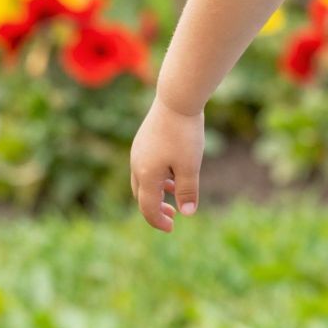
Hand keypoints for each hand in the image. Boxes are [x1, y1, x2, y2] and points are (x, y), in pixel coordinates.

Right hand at [130, 95, 203, 231]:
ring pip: (143, 180)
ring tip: (176, 193)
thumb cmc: (184, 134)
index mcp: (146, 175)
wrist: (177, 99)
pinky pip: (146, 166)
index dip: (159, 221)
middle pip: (141, 195)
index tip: (172, 228)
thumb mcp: (190, 166)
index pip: (148, 207)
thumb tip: (187, 214)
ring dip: (158, 192)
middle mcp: (137, 164)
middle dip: (156, 208)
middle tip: (173, 216)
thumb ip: (187, 191)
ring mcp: (138, 151)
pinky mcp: (144, 140)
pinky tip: (174, 173)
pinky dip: (158, 176)